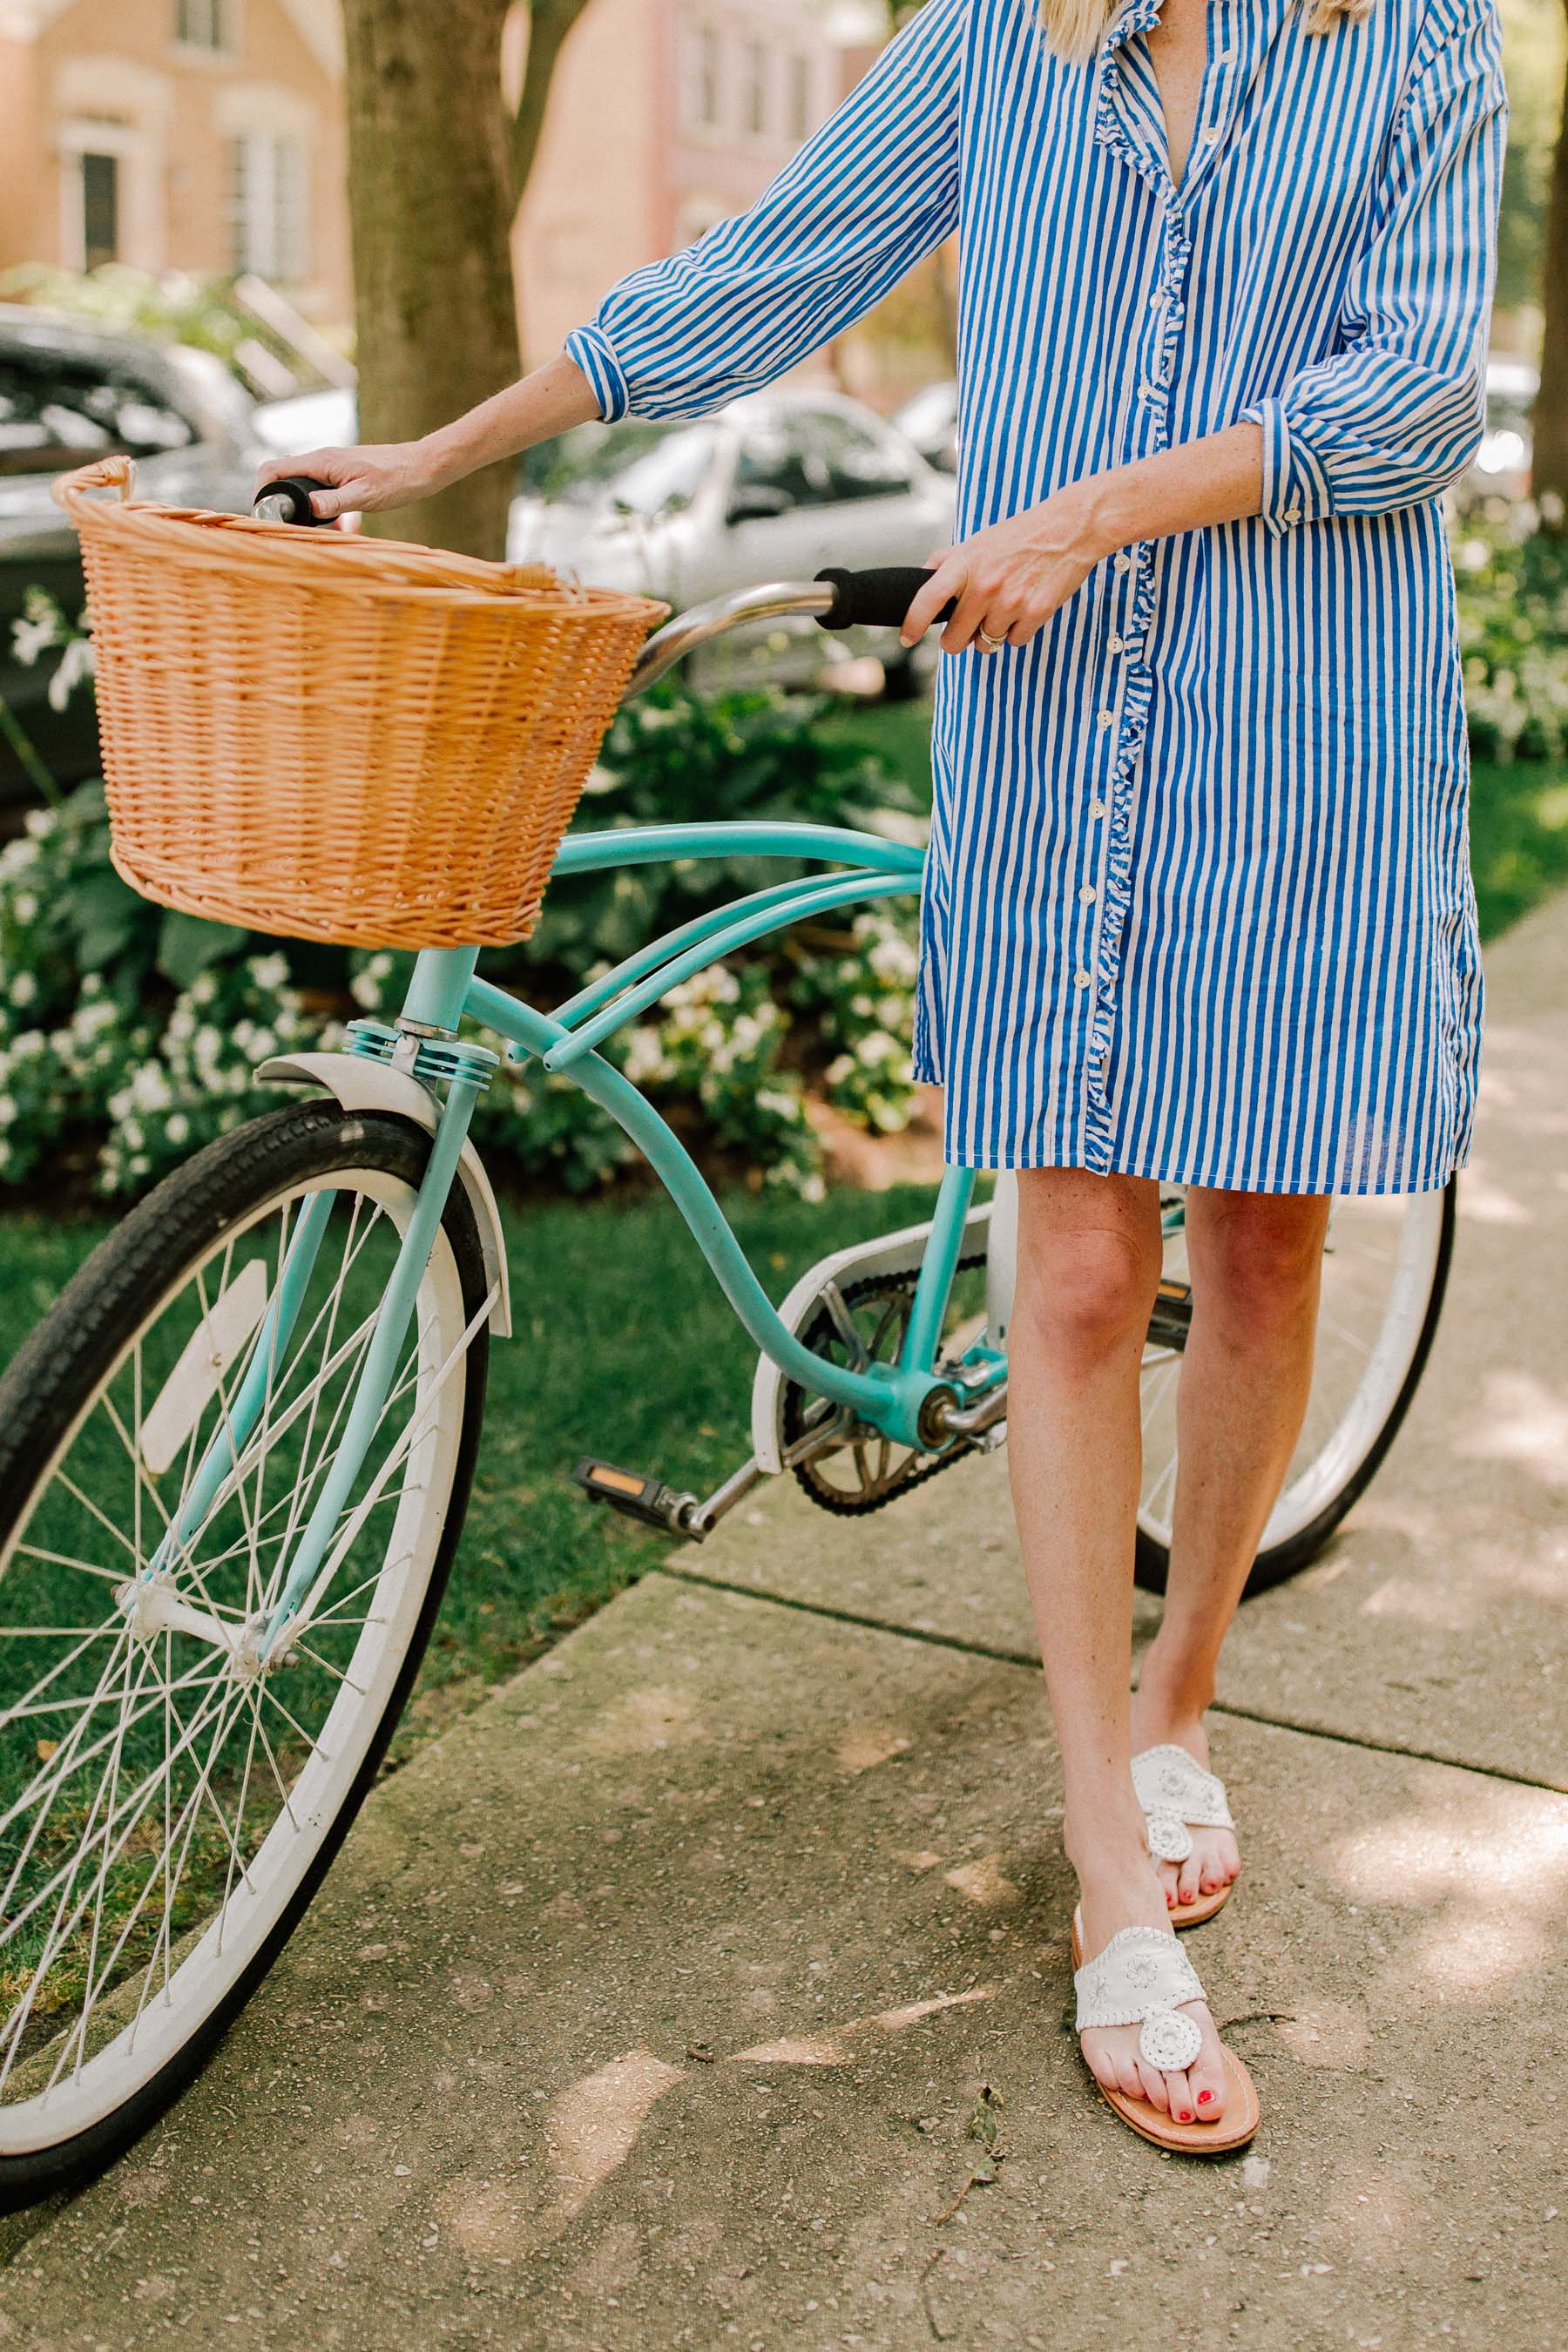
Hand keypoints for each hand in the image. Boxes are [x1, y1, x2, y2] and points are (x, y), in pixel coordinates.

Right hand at [253, 440, 443, 522]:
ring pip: (300, 486)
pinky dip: (319, 507)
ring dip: (301, 508)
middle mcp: (321, 460)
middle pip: (282, 478)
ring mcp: (330, 467)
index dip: (260, 491)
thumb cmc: (397, 479)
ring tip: (316, 529)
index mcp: (321, 462)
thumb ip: (335, 502)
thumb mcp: (365, 495)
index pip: (273, 469)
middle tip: (290, 528)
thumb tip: (309, 509)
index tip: (265, 514)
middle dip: (279, 503)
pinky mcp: (340, 474)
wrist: (421, 466)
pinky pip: (318, 489)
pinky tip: (335, 525)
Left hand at [901, 485, 1113, 655]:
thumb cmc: (1021, 535)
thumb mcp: (979, 541)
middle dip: (958, 640)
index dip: (912, 624)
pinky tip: (1024, 609)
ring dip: (991, 635)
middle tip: (967, 629)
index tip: (906, 639)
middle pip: (955, 640)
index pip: (927, 599)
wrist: (1069, 528)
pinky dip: (1017, 633)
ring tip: (1004, 609)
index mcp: (965, 564)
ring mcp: (1010, 601)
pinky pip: (1014, 642)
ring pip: (986, 644)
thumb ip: (949, 561)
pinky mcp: (1036, 613)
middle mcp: (984, 585)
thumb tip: (923, 577)